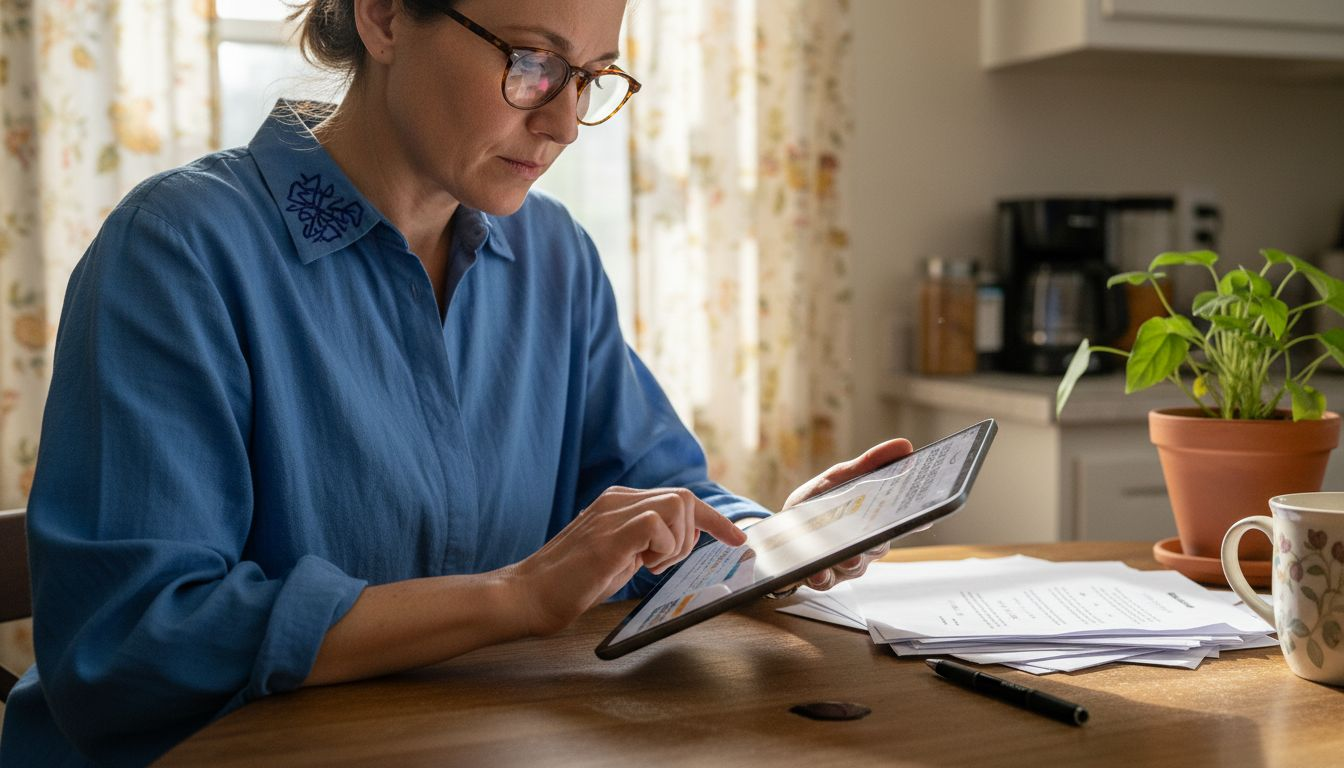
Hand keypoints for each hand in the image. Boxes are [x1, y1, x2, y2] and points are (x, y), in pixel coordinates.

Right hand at [507, 486, 746, 635]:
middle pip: (684, 497)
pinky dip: (662, 548)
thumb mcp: (617, 558)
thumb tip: (675, 543)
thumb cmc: (568, 584)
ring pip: (677, 505)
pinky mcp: (609, 535)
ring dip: (677, 543)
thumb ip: (642, 544)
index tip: (737, 538)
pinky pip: (658, 524)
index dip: (713, 518)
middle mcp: (616, 501)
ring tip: (649, 566)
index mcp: (617, 504)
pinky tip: (641, 566)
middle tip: (669, 564)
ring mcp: (612, 514)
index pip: (677, 498)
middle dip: (700, 531)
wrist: (526, 596)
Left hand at [782, 438, 913, 592]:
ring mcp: (845, 564)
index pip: (902, 521)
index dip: (915, 520)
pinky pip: (826, 581)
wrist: (780, 527)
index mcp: (874, 520)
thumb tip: (905, 446)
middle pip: (879, 546)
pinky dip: (822, 576)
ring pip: (856, 566)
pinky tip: (817, 570)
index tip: (924, 516)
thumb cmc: (817, 502)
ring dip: (852, 561)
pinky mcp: (823, 577)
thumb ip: (869, 464)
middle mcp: (866, 545)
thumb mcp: (839, 478)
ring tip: (847, 554)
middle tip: (877, 536)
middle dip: (878, 541)